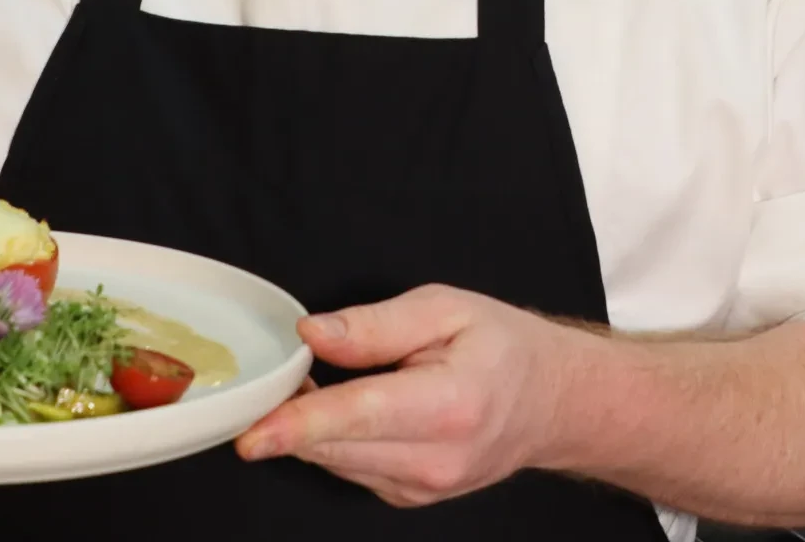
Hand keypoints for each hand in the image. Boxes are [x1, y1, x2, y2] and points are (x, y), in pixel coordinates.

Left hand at [235, 283, 587, 507]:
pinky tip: (343, 407)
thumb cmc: (502, 346)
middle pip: (336, 446)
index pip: (359, 417)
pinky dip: (333, 439)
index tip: (252, 435)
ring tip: (314, 380)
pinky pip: (351, 468)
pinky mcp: (411, 497)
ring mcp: (424, 488)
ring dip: (309, 426)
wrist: (552, 402)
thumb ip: (374, 325)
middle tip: (273, 375)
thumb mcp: (445, 308)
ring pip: (336, 461)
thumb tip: (312, 334)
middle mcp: (435, 460)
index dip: (298, 425)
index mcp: (448, 405)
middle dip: (288, 416)